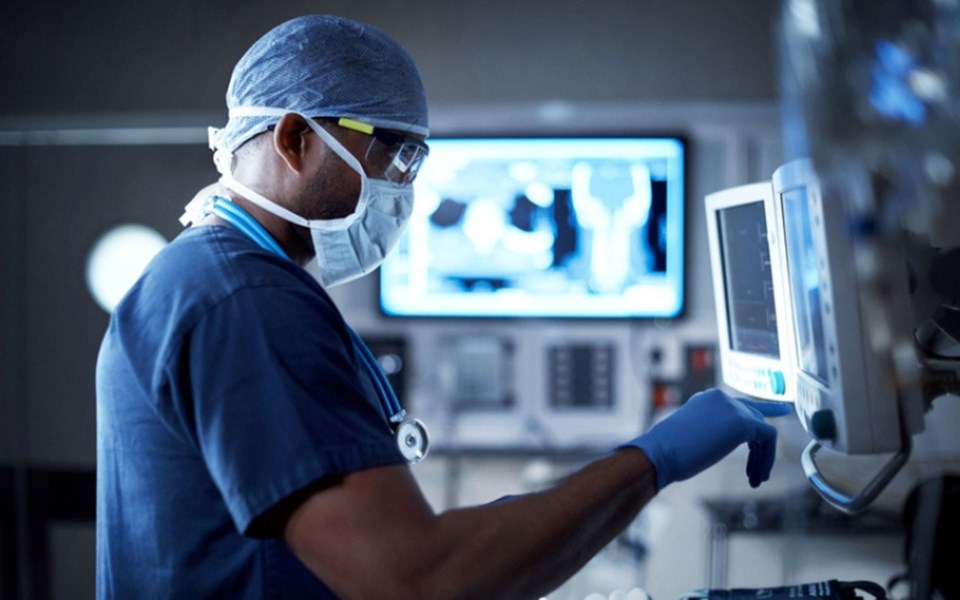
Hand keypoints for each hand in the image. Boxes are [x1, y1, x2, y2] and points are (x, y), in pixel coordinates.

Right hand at [622, 388, 791, 490]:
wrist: (661, 452)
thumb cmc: (669, 452)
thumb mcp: (693, 435)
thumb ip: (711, 431)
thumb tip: (720, 442)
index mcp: (707, 399)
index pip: (739, 405)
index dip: (759, 414)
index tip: (778, 415)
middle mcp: (722, 398)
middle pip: (755, 417)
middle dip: (761, 447)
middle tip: (758, 472)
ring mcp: (733, 407)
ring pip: (763, 430)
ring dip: (762, 457)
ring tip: (756, 479)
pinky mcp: (743, 421)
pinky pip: (768, 438)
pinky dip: (767, 458)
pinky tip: (758, 476)